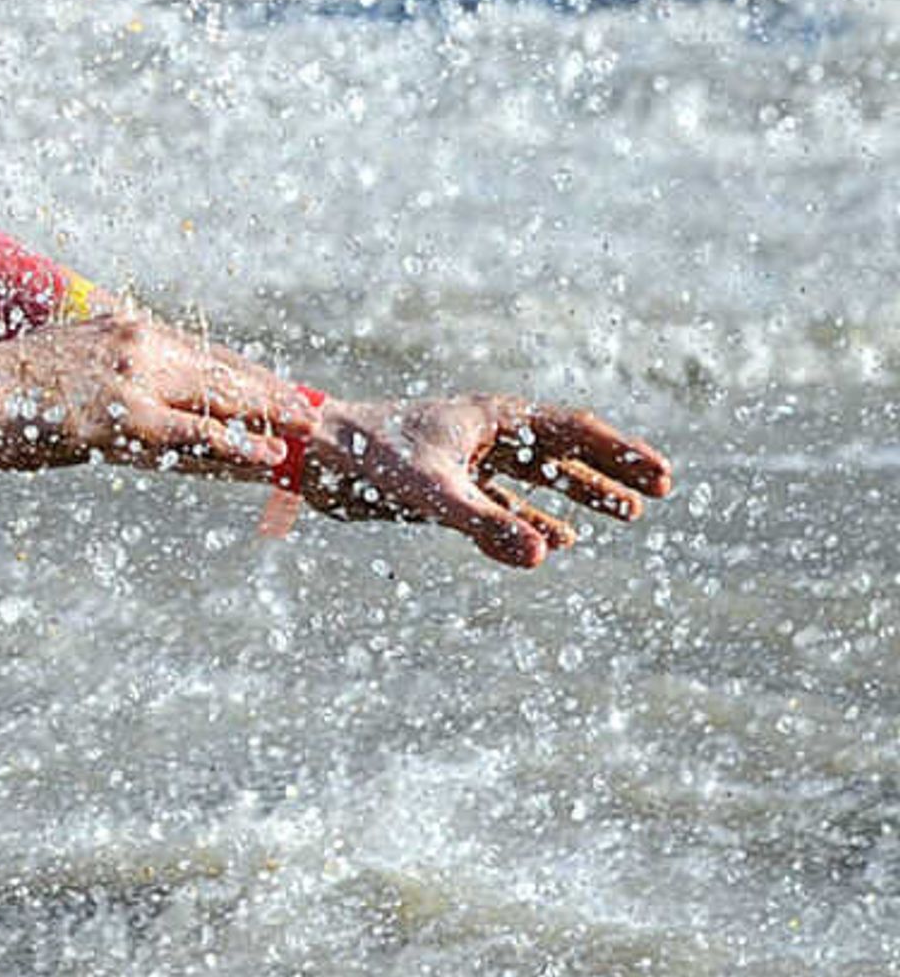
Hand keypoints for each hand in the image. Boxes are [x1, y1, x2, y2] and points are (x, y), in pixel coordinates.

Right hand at [0, 315, 304, 474]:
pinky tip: (268, 453)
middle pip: (221, 367)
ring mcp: (138, 377)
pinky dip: (239, 443)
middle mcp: (140, 343)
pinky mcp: (131, 415)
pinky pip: (198, 432)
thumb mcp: (67, 363)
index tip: (271, 383)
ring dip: (268, 413)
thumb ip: (106, 369)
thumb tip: (131, 391)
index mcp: (126, 327)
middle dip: (267, 389)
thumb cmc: (11, 386)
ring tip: (305, 427)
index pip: (200, 349)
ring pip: (221, 396)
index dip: (241, 370)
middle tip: (307, 405)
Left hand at [294, 394, 671, 566]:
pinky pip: (501, 502)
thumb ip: (485, 524)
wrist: (313, 458)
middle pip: (564, 448)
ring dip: (580, 493)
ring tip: (626, 516)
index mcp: (490, 418)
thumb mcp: (430, 492)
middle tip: (660, 492)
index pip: (572, 431)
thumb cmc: (367, 459)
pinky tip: (555, 543)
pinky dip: (530, 520)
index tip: (663, 477)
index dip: (620, 454)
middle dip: (612, 470)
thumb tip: (543, 558)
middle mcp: (483, 433)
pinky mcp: (443, 485)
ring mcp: (464, 458)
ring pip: (537, 475)